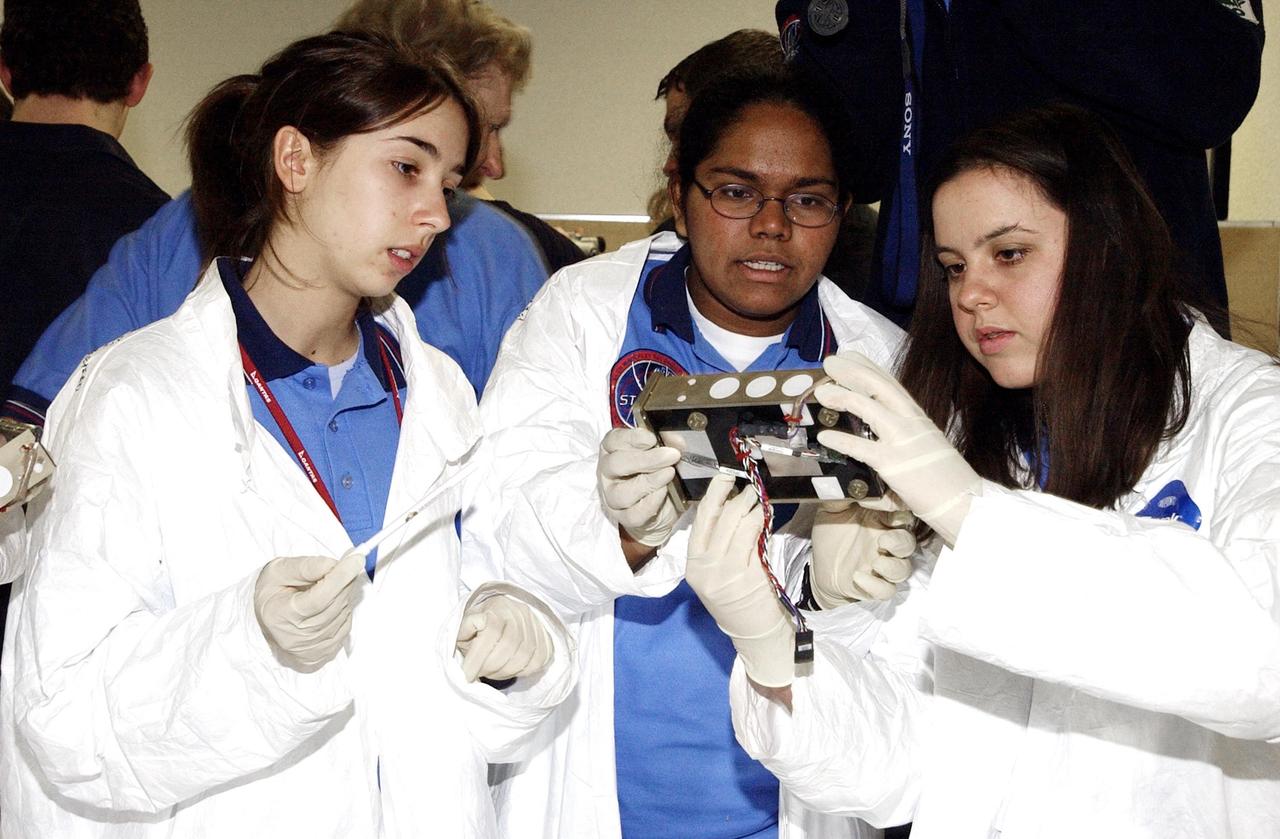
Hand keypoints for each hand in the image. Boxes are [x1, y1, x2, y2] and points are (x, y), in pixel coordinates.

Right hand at [254, 554, 364, 671]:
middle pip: (334, 605)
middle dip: (345, 581)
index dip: (340, 578)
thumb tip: (334, 565)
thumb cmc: (273, 592)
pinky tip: (331, 603)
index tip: (356, 560)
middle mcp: (295, 637)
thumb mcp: (279, 571)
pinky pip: (345, 625)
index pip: (318, 598)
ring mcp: (310, 649)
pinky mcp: (323, 654)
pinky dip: (343, 610)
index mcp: (279, 615)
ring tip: (329, 586)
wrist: (265, 619)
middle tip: (346, 564)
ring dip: (344, 595)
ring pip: (343, 614)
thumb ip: (306, 566)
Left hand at [455, 595, 552, 682]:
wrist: (504, 614)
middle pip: (508, 647)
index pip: (491, 632)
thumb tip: (465, 644)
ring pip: (523, 657)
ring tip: (491, 672)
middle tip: (477, 674)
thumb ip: (463, 631)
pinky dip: (520, 672)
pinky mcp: (546, 639)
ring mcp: (536, 625)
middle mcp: (520, 613)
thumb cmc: (480, 623)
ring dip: (503, 672)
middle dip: (489, 667)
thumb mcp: (465, 623)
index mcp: (498, 606)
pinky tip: (507, 670)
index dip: (478, 658)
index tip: (467, 675)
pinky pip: (536, 663)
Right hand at [597, 427, 680, 546]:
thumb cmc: (659, 472)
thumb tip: (678, 439)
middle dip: (646, 459)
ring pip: (621, 492)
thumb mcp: (664, 454)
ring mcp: (612, 497)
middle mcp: (607, 473)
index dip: (633, 438)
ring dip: (649, 482)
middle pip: (616, 465)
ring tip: (670, 474)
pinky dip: (651, 502)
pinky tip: (664, 492)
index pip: (614, 440)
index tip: (653, 438)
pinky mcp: (624, 518)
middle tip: (671, 455)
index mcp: (613, 450)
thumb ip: (668, 443)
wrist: (663, 507)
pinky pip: (634, 513)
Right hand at [684, 475, 794, 687]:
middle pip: (720, 519)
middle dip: (734, 496)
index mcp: (693, 565)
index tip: (723, 478)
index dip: (713, 495)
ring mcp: (727, 572)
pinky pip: (755, 538)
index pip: (701, 521)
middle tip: (746, 484)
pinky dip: (761, 521)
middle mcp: (706, 567)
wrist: (751, 631)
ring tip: (757, 497)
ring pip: (739, 525)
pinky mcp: (749, 575)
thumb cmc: (733, 599)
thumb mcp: (713, 574)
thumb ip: (716, 544)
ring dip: (750, 506)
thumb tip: (730, 506)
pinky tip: (765, 514)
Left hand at [810, 500, 915, 605]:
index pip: (902, 512)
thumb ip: (840, 495)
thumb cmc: (832, 533)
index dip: (898, 510)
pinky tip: (858, 578)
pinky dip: (876, 586)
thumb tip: (849, 483)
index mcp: (881, 520)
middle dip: (901, 541)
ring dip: (894, 566)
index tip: (884, 507)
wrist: (819, 564)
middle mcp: (887, 542)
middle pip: (909, 542)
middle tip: (883, 540)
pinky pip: (886, 590)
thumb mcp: (830, 509)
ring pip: (904, 569)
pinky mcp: (874, 585)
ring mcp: (882, 565)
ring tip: (875, 561)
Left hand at [815, 352, 981, 546]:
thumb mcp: (926, 446)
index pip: (890, 383)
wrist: (965, 501)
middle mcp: (911, 422)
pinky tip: (824, 435)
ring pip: (868, 408)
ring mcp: (902, 440)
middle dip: (852, 371)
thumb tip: (878, 435)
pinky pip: (860, 448)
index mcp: (917, 417)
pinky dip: (840, 439)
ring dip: (842, 397)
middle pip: (878, 386)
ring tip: (821, 393)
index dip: (868, 366)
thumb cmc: (945, 479)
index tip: (849, 355)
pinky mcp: (892, 464)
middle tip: (830, 363)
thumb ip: (903, 436)